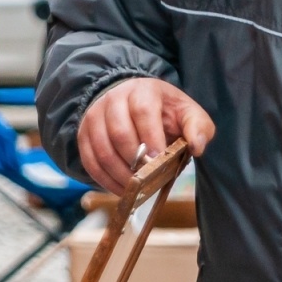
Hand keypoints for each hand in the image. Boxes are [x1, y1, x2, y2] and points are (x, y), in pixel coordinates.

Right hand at [77, 78, 213, 192]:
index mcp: (142, 91)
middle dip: (135, 161)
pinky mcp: (83, 135)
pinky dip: (105, 180)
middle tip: (149, 179)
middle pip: (119, 133)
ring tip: (137, 189)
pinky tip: (122, 190)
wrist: (132, 101)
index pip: (142, 111)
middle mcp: (113, 100)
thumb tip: (197, 147)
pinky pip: (90, 162)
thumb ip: (198, 127)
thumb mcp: (187, 112)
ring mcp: (94, 117)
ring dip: (120, 175)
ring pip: (102, 150)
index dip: (150, 138)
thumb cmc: (164, 111)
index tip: (159, 160)